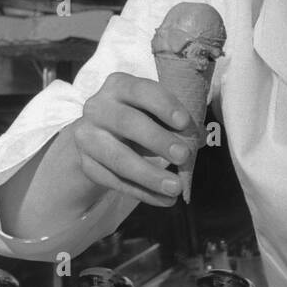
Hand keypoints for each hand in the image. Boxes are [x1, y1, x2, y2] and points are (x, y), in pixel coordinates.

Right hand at [70, 71, 197, 206]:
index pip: (141, 91)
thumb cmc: (140, 118)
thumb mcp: (154, 111)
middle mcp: (98, 107)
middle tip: (184, 156)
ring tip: (176, 188)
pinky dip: (143, 192)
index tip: (184, 122)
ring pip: (118, 158)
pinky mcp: (87, 164)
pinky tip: (164, 200)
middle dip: (157, 140)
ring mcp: (87, 137)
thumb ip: (175, 122)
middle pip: (127, 123)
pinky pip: (115, 181)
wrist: (100, 137)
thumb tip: (200, 140)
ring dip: (150, 175)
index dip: (163, 105)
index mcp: (118, 86)